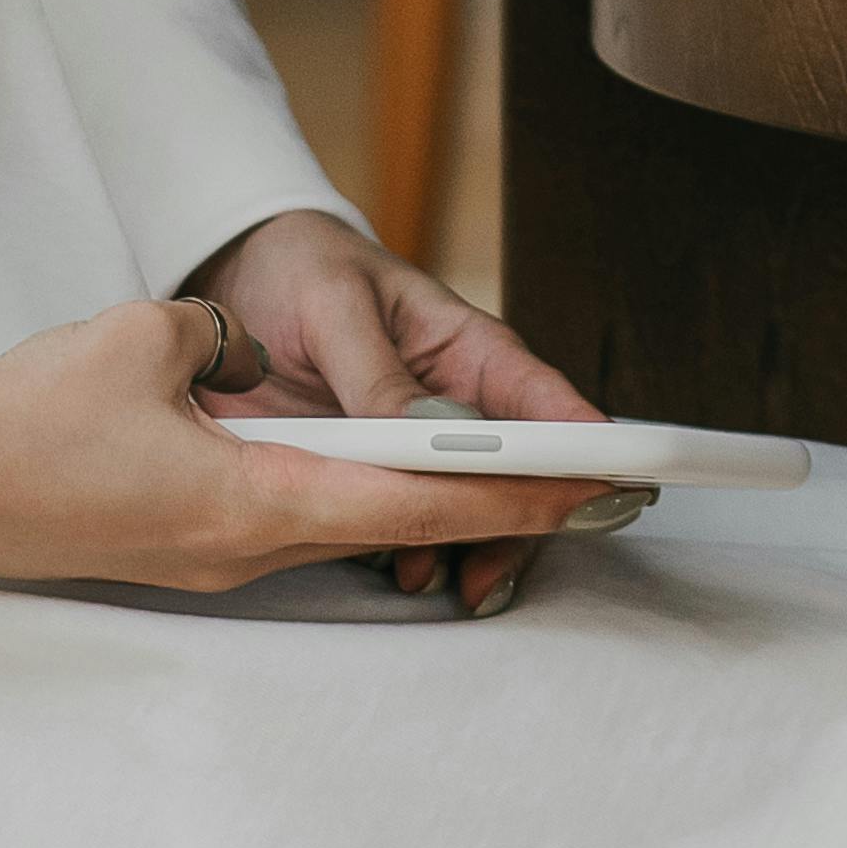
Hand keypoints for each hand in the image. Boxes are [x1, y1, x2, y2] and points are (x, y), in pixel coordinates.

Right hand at [0, 236, 615, 610]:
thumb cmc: (21, 420)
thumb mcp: (143, 338)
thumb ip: (223, 338)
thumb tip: (245, 355)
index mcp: (249, 503)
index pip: (406, 503)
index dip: (504, 493)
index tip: (583, 489)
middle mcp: (242, 545)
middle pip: (386, 522)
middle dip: (482, 500)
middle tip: (573, 480)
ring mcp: (207, 555)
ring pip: (334, 518)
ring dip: (410, 496)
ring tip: (495, 469)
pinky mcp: (175, 544)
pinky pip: (279, 513)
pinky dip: (341, 491)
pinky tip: (366, 465)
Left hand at [182, 202, 631, 614]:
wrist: (240, 280)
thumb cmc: (304, 270)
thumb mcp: (335, 306)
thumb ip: (378, 372)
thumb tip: (431, 431)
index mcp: (470, 349)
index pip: (548, 402)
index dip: (585, 446)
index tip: (606, 483)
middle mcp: (459, 405)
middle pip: (523, 475)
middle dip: (524, 521)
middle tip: (497, 559)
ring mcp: (420, 449)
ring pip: (476, 510)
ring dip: (473, 547)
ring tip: (451, 577)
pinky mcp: (376, 476)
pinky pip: (414, 523)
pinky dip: (420, 550)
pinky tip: (406, 567)